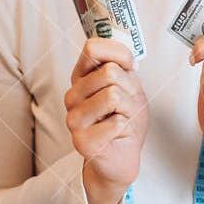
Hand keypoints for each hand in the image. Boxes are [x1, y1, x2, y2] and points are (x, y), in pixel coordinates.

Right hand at [65, 37, 148, 203]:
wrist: (123, 156)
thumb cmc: (125, 119)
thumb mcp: (130, 85)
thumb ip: (123, 64)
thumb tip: (124, 50)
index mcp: (81, 78)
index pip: (92, 48)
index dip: (119, 55)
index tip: (128, 69)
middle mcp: (72, 95)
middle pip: (109, 72)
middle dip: (129, 89)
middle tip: (126, 106)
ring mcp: (73, 118)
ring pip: (113, 95)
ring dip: (129, 109)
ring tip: (122, 120)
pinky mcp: (81, 140)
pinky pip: (116, 122)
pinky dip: (126, 128)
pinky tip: (118, 135)